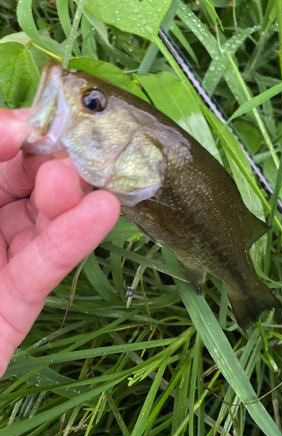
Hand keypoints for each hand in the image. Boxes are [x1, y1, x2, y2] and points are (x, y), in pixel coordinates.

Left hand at [0, 109, 119, 377]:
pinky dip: (74, 239)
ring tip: (86, 184)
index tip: (41, 124)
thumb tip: (13, 127)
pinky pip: (46, 264)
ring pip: (40, 220)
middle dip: (46, 165)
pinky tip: (102, 214)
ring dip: (65, 200)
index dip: (14, 133)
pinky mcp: (20, 299)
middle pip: (20, 182)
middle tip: (73, 157)